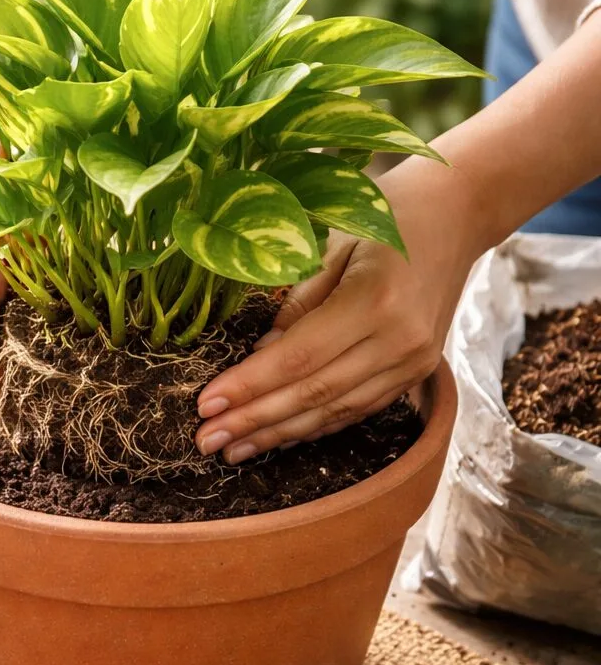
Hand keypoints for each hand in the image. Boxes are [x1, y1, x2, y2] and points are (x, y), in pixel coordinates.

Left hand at [195, 173, 482, 461]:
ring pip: (334, 412)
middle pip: (314, 394)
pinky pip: (356, 410)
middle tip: (206, 440)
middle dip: (254, 421)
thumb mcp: (333, 244)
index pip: (298, 358)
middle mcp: (399, 341)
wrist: (459, 214)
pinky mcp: (415, 375)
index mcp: (376, 301)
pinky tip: (277, 437)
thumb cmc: (388, 215)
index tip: (205, 405)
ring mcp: (412, 363)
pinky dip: (313, 426)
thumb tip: (257, 358)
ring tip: (232, 449)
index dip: (249, 387)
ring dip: (279, 434)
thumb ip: (296, 304)